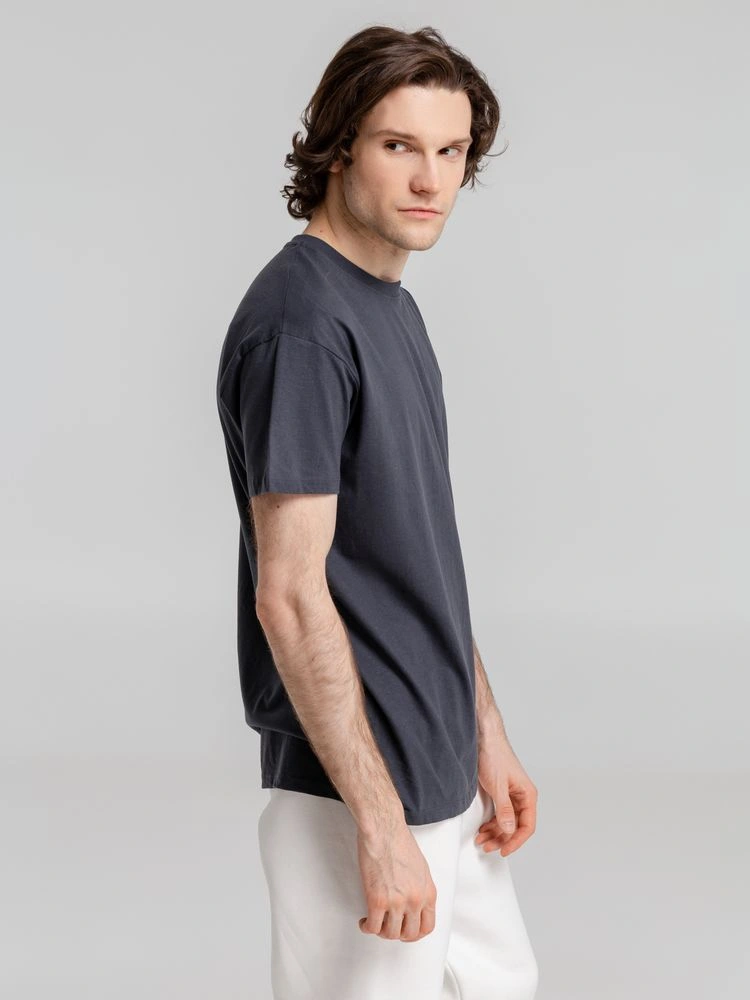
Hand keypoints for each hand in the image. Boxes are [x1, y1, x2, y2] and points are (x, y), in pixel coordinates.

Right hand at [356, 818, 436, 941]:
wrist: (384, 830)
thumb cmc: (399, 841)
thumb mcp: (421, 868)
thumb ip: (419, 889)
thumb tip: (413, 903)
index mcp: (428, 892)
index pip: (427, 927)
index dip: (415, 934)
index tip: (405, 931)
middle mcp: (415, 900)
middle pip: (409, 934)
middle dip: (397, 934)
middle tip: (388, 927)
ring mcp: (397, 902)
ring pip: (390, 934)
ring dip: (381, 931)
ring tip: (375, 922)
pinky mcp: (377, 900)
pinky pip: (373, 927)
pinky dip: (367, 927)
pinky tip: (364, 921)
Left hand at [474, 735, 536, 856]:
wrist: (483, 737)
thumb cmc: (494, 755)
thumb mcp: (498, 785)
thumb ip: (504, 809)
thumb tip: (510, 830)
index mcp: (527, 795)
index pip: (527, 826)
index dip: (516, 841)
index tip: (504, 850)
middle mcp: (522, 796)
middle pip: (516, 827)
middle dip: (502, 839)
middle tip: (487, 846)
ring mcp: (511, 795)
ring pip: (507, 822)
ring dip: (495, 833)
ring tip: (481, 840)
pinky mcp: (501, 793)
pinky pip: (499, 815)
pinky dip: (491, 824)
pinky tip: (483, 829)